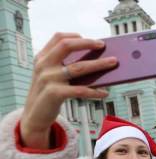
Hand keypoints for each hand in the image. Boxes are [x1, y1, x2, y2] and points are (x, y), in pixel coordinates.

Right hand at [20, 33, 117, 148]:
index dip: (76, 36)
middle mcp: (43, 65)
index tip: (92, 40)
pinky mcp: (54, 94)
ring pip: (78, 67)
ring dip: (99, 64)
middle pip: (67, 46)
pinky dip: (95, 91)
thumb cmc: (49, 94)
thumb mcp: (51, 76)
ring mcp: (48, 79)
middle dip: (87, 43)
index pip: (58, 38)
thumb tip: (96, 60)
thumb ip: (65, 66)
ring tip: (113, 63)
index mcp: (42, 58)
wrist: (34, 117)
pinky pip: (80, 90)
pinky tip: (105, 92)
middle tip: (103, 46)